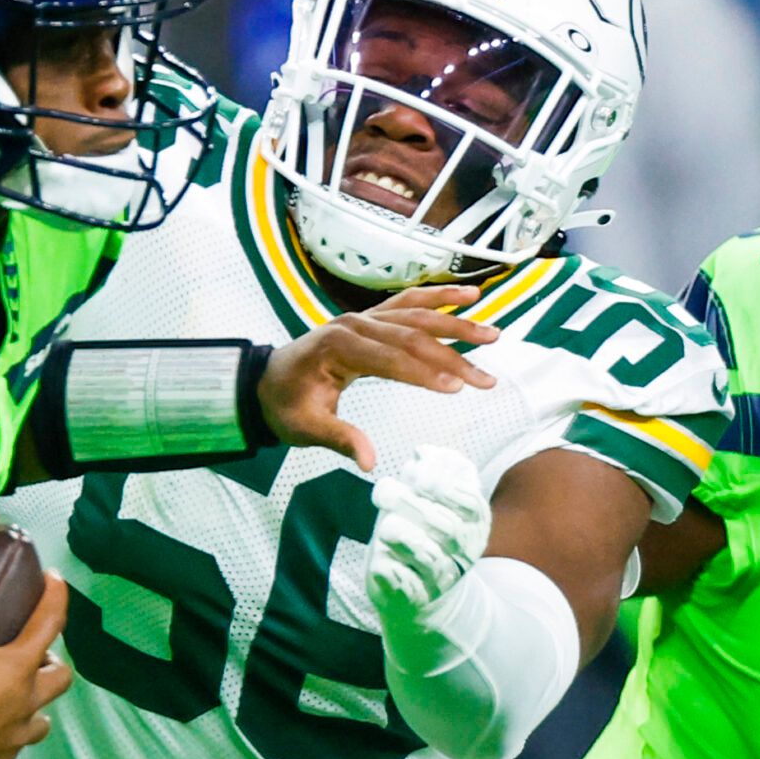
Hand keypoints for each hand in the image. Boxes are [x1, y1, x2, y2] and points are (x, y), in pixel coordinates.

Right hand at [0, 548, 70, 758]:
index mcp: (18, 667)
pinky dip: (4, 750)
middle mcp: (26, 703)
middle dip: (52, 666)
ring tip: (16, 702)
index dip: (56, 596)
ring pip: (42, 724)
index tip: (56, 579)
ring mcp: (14, 740)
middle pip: (60, 679)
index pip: (50, 622)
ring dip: (34, 710)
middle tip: (33, 657)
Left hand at [257, 285, 497, 468]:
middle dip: (452, 357)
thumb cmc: (287, 406)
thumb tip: (370, 463)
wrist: (267, 382)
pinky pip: (408, 303)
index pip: (389, 359)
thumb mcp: (306, 428)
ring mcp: (362, 316)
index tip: (456, 388)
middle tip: (486, 380)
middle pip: (411, 336)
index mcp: (337, 346)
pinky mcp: (370, 319)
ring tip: (492, 334)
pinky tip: (468, 295)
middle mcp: (353, 323)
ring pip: (416, 314)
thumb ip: (339, 439)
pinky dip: (438, 297)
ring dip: (456, 323)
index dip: (423, 373)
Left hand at [366, 444, 491, 613]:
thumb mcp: (429, 497)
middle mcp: (464, 551)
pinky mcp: (417, 598)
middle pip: (447, 527)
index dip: (442, 485)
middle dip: (412, 505)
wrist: (422, 588)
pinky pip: (408, 586)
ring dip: (405, 538)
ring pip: (430, 558)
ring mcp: (443, 577)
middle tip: (382, 492)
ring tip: (386, 529)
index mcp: (473, 522)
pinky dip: (393, 573)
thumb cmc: (421, 530)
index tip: (413, 474)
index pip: (469, 502)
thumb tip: (423, 452)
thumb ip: (431, 472)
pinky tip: (382, 565)